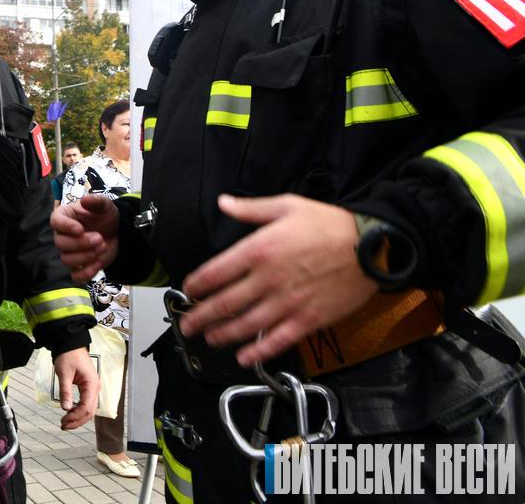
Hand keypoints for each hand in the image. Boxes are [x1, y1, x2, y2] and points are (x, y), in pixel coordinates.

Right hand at [50, 195, 120, 280]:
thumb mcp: (105, 205)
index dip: (65, 226)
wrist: (117, 232)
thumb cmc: (105, 216)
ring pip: (67, 260)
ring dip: (86, 256)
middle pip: (60, 243)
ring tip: (102, 247)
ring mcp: (70, 252)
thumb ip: (96, 202)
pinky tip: (98, 264)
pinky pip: (75, 276)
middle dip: (81, 243)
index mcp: (65, 217)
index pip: (55, 222)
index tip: (79, 229)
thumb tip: (85, 200)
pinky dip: (86, 273)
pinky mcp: (79, 266)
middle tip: (99, 238)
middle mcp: (63, 235)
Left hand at [53, 346, 98, 429]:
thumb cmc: (68, 356)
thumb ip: (65, 391)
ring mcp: (93, 388)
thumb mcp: (64, 373)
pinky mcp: (88, 388)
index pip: (86, 407)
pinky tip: (70, 413)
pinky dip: (79, 411)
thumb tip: (65, 408)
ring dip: (78, 418)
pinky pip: (86, 404)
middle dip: (77, 421)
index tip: (63, 420)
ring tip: (65, 423)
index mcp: (92, 384)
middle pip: (90, 412)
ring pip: (89, 409)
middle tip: (63, 425)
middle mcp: (95, 388)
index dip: (75, 417)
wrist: (70, 344)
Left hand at [180, 194, 378, 366]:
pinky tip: (244, 357)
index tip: (188, 290)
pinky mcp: (308, 319)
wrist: (372, 245)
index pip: (215, 272)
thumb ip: (250, 209)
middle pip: (224, 303)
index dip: (196, 284)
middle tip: (187, 325)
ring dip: (223, 334)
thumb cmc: (330, 224)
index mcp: (259, 250)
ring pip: (246, 325)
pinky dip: (258, 351)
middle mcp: (268, 279)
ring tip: (209, 338)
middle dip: (200, 317)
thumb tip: (224, 203)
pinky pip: (277, 340)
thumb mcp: (286, 205)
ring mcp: (288, 302)